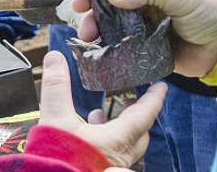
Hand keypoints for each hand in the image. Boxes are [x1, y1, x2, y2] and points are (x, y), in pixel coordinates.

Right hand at [38, 51, 166, 166]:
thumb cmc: (58, 157)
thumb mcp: (55, 118)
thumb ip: (57, 86)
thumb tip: (55, 57)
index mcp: (118, 139)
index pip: (145, 114)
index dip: (154, 98)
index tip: (161, 86)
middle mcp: (121, 155)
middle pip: (140, 132)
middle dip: (137, 115)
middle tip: (130, 101)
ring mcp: (112, 167)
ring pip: (126, 145)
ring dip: (118, 128)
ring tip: (99, 114)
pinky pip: (111, 155)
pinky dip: (104, 141)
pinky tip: (86, 136)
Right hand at [75, 0, 216, 76]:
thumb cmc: (209, 9)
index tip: (79, 0)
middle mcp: (143, 4)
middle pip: (109, 8)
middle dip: (93, 17)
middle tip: (86, 30)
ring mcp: (144, 28)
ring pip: (113, 30)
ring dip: (99, 36)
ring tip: (90, 44)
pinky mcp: (148, 50)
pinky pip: (125, 51)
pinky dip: (112, 54)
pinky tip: (102, 59)